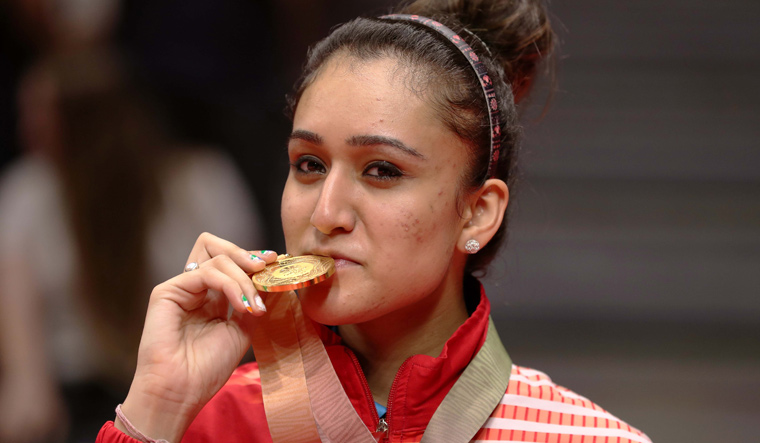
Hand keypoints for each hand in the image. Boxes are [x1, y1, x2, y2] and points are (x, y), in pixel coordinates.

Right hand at [117, 233, 276, 441]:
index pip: (231, 263)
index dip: (252, 259)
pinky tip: (241, 306)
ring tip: (254, 304)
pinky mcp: (167, 291)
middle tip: (266, 266)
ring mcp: (181, 288)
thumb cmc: (207, 369)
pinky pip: (206, 273)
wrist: (181, 392)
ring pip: (217, 259)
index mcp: (211, 297)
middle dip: (246, 254)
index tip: (275, 262)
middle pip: (218, 249)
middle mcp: (195, 288)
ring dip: (243, 278)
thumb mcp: (242, 330)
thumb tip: (272, 278)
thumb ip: (253, 302)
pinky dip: (230, 285)